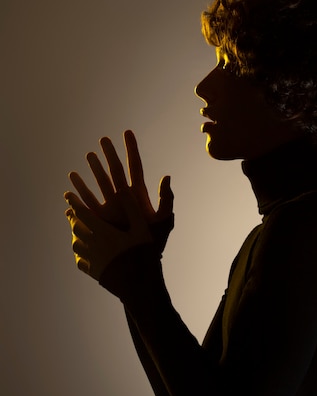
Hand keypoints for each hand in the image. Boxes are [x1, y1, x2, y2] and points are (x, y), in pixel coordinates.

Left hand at [65, 187, 152, 280]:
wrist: (140, 287)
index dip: (73, 202)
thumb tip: (124, 188)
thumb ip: (132, 208)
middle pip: (76, 228)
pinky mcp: (93, 272)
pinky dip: (79, 253)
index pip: (82, 213)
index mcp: (103, 232)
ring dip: (74, 234)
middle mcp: (93, 245)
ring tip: (76, 229)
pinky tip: (82, 252)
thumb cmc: (144, 255)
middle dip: (72, 217)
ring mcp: (91, 260)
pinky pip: (80, 260)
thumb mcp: (142, 228)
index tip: (67, 194)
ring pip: (76, 244)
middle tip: (71, 211)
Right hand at [67, 130, 173, 251]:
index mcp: (138, 194)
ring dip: (94, 170)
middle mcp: (123, 197)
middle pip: (115, 170)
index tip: (127, 132)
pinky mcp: (101, 219)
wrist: (141, 262)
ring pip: (100, 183)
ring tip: (87, 156)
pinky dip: (79, 196)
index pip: (134, 166)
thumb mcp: (164, 220)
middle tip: (103, 139)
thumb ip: (167, 199)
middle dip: (109, 154)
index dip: (131, 149)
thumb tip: (166, 177)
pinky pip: (88, 204)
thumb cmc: (155, 242)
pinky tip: (70, 189)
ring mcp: (111, 206)